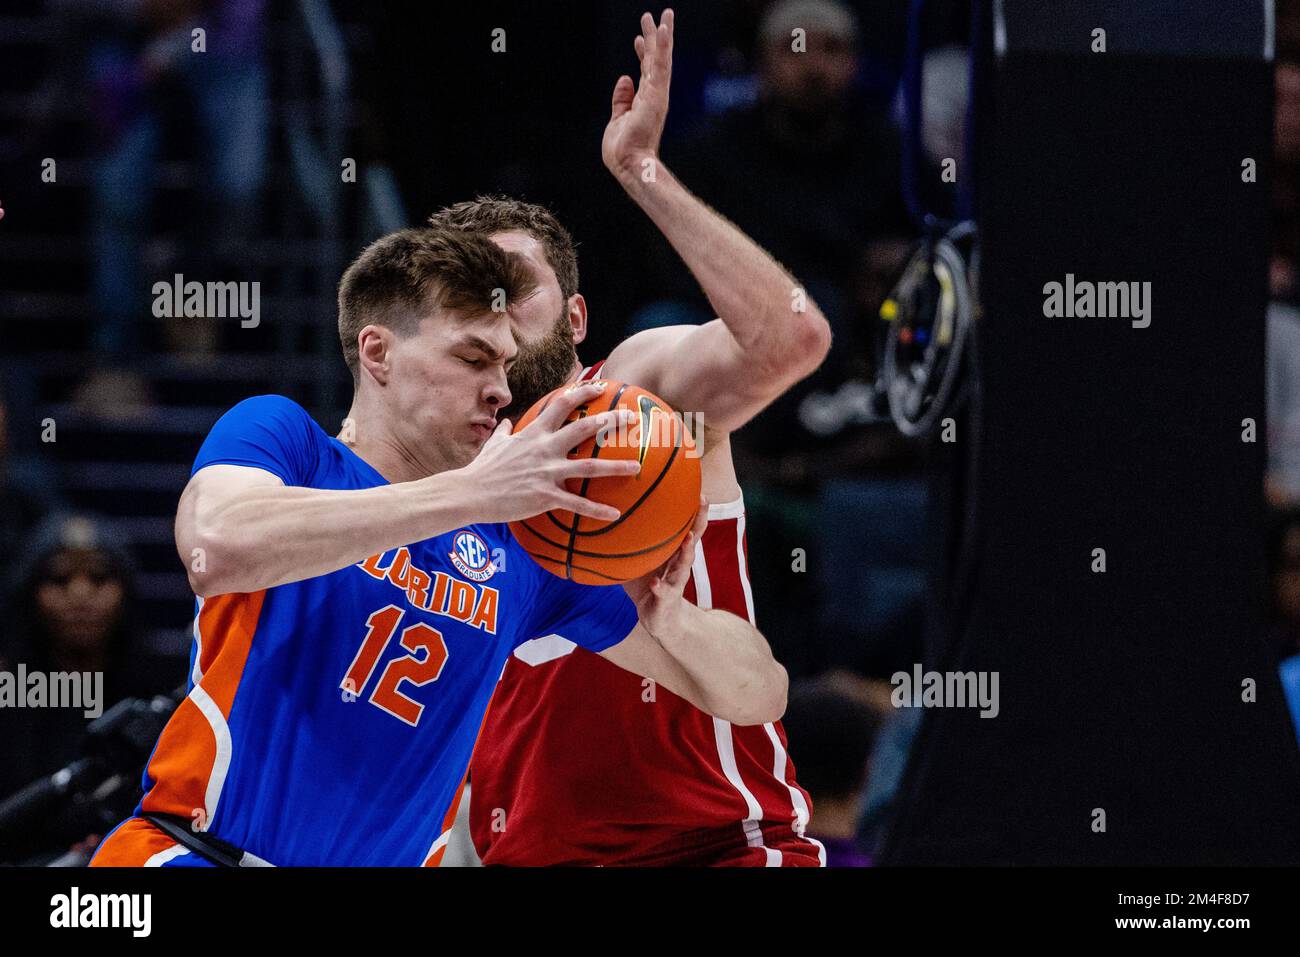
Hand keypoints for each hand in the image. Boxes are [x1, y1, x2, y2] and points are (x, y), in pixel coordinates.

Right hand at [455, 381, 639, 523]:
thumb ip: (504, 432)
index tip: (600, 386)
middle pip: (585, 428)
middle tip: (633, 417)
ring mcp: (547, 472)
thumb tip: (506, 422)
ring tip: (637, 466)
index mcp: (534, 433)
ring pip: (589, 467)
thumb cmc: (482, 469)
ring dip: (616, 466)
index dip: (583, 392)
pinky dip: (598, 511)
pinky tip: (616, 515)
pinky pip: (577, 505)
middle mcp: (545, 448)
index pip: (562, 404)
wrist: (470, 492)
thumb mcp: (494, 444)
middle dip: (611, 421)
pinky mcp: (545, 496)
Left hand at [602, 9, 674, 184]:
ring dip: (662, 35)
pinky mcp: (657, 93)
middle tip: (652, 16)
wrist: (628, 163)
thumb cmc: (623, 150)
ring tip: (664, 14)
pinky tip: (664, 28)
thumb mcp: (617, 119)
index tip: (638, 39)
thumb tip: (624, 79)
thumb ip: (621, 99)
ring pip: (661, 58)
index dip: (642, 54)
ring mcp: (657, 93)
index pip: (644, 72)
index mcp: (644, 102)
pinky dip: (663, 46)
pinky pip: (661, 65)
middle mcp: (654, 95)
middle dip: (654, 38)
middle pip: (655, 60)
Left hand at [623, 493, 707, 636]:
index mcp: (674, 552)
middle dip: (699, 519)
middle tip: (703, 500)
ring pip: (684, 564)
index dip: (692, 505)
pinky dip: (660, 587)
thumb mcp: (639, 560)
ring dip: (686, 552)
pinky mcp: (668, 599)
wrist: (660, 619)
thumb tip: (604, 517)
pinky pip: (664, 592)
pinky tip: (655, 582)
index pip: (686, 524)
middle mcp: (679, 563)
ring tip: (686, 540)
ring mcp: (676, 581)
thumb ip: (628, 542)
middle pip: (694, 538)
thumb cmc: (648, 583)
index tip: (695, 483)